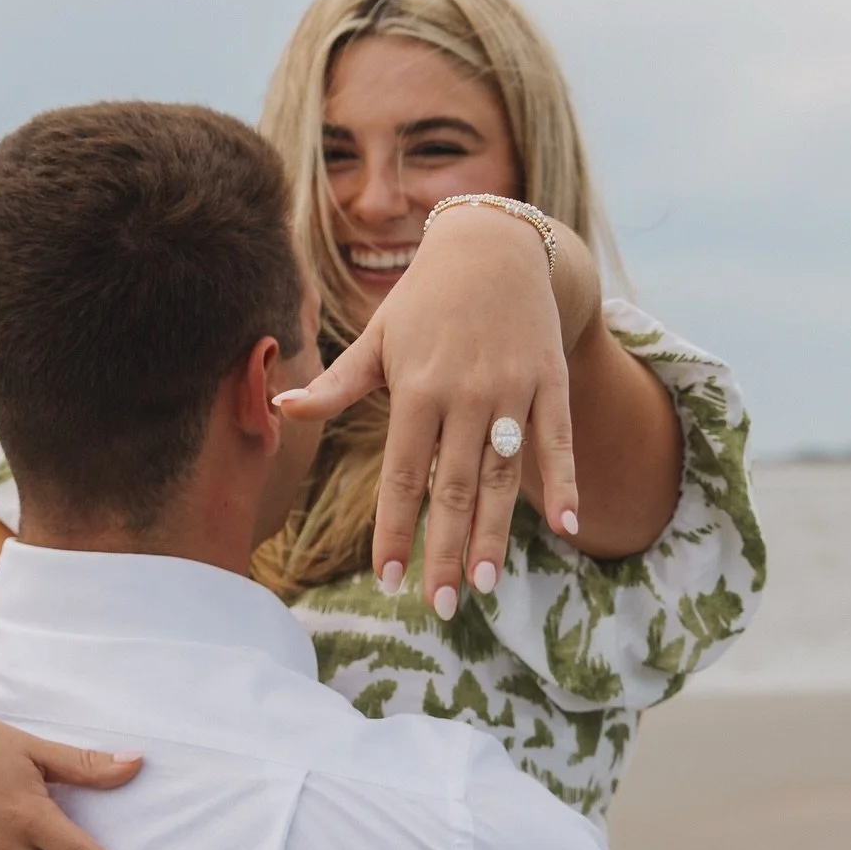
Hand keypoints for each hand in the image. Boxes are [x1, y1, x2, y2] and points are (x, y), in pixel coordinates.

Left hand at [276, 208, 580, 613]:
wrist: (495, 243)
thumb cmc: (423, 300)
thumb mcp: (376, 338)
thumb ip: (336, 384)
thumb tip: (282, 410)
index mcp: (416, 388)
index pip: (401, 475)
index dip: (394, 529)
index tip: (389, 579)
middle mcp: (465, 393)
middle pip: (452, 487)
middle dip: (444, 550)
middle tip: (439, 606)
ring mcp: (513, 388)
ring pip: (503, 475)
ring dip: (494, 533)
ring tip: (484, 585)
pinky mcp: (551, 381)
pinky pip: (558, 441)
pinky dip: (565, 482)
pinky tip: (568, 527)